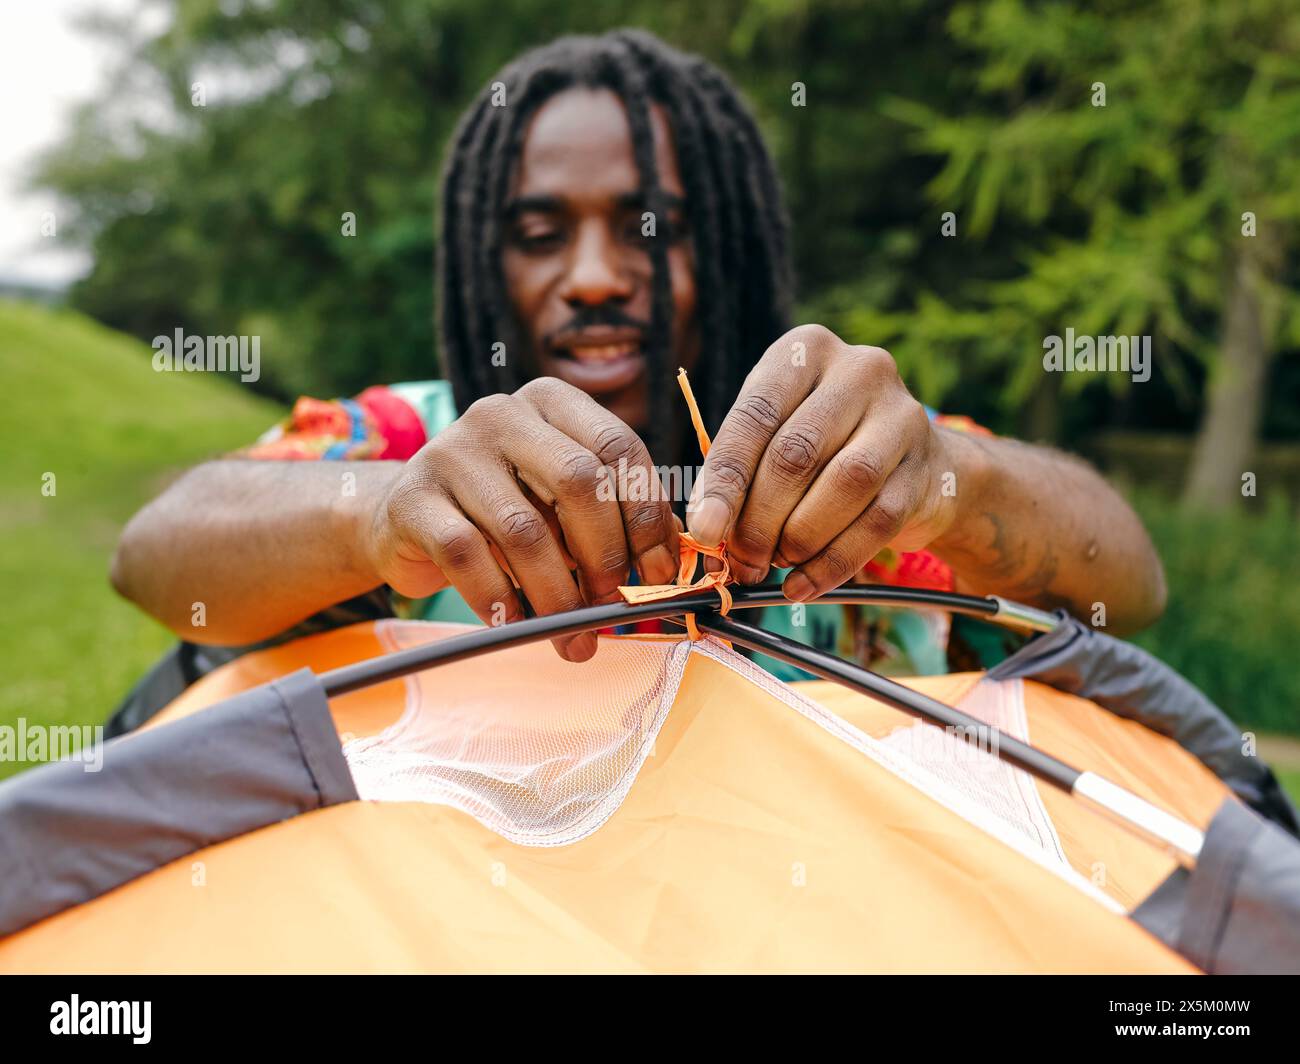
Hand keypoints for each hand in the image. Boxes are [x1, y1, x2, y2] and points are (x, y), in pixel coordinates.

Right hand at [366, 377, 678, 660]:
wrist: (403, 521)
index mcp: (552, 403)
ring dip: (557, 595)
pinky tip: (513, 623)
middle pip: (579, 482)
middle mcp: (502, 414)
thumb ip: (613, 518)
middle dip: (605, 554)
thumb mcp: (560, 503)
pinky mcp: (412, 498)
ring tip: (571, 636)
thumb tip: (666, 566)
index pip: (619, 448)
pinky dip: (498, 599)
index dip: (647, 517)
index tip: (658, 574)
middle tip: (611, 604)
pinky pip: (467, 556)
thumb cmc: (501, 513)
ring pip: (525, 529)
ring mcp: (451, 450)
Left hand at [687, 324, 955, 600]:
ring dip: (798, 539)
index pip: (755, 416)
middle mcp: (859, 370)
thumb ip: (741, 470)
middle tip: (740, 560)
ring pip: (843, 485)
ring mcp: (901, 416)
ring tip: (774, 563)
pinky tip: (803, 585)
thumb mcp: (776, 433)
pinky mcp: (926, 467)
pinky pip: (876, 523)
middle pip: (796, 453)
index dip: (725, 480)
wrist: (917, 461)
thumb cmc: (824, 443)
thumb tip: (708, 528)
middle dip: (759, 519)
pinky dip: (832, 563)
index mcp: (806, 351)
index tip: (705, 530)